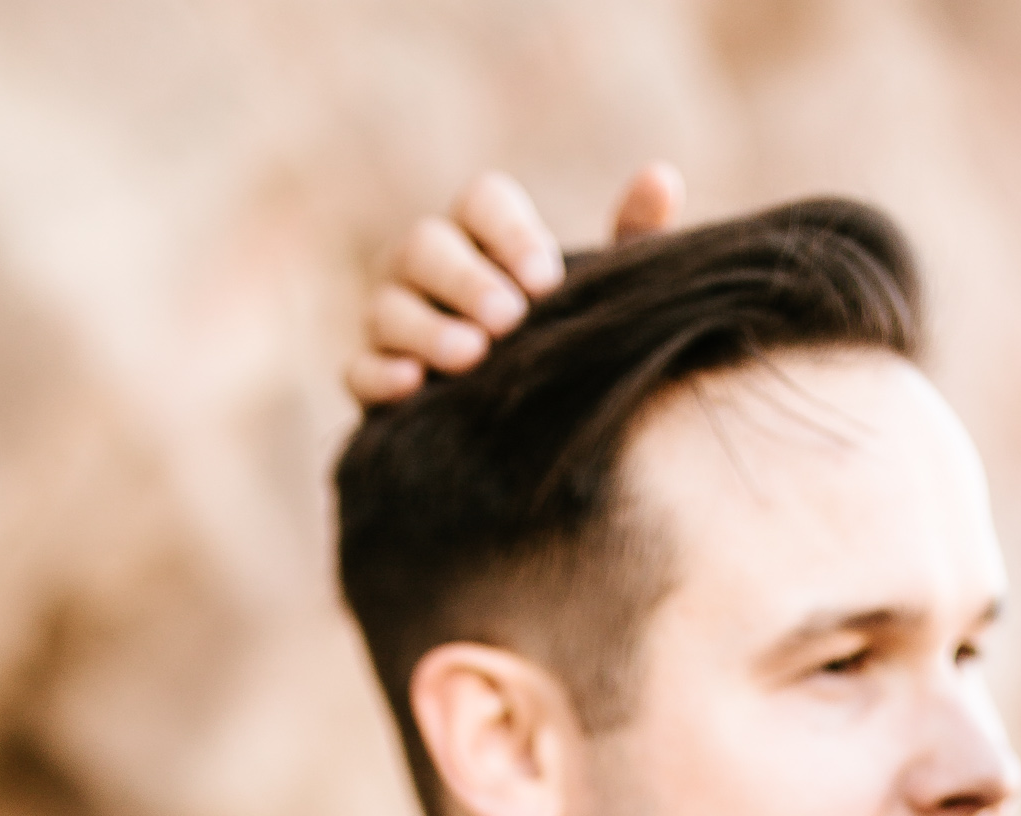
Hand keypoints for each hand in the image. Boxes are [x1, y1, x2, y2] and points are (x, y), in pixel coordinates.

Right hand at [345, 162, 685, 404]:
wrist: (526, 431)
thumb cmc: (564, 341)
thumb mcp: (603, 294)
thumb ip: (631, 239)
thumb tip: (662, 179)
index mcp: (481, 232)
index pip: (481, 202)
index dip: (510, 233)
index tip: (547, 278)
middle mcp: (427, 266)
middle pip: (425, 246)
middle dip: (465, 280)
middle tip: (508, 319)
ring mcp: (392, 319)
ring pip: (387, 307)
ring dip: (426, 329)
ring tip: (470, 356)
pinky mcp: (373, 378)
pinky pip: (358, 369)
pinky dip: (379, 374)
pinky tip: (412, 385)